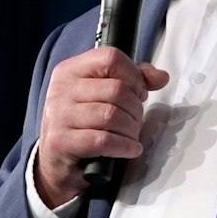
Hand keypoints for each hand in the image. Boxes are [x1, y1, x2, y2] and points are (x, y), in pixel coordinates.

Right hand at [33, 47, 169, 206]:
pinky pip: (104, 140)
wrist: (56, 159)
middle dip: (136, 109)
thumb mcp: (102, 95)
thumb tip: (160, 77)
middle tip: (135, 119)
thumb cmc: (82, 124)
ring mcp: (58, 115)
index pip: (110, 58)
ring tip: (131, 135)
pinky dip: (124, 146)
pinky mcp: (60, 141)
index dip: (134, 75)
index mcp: (70, 70)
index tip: (139, 92)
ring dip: (131, 129)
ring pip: (112, 115)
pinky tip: (130, 149)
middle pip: (117, 90)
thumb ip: (132, 80)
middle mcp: (61, 89)